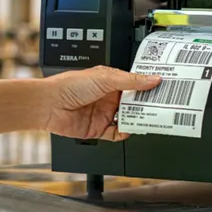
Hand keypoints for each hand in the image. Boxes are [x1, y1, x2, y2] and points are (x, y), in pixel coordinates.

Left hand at [42, 66, 160, 141]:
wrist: (49, 105)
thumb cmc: (69, 85)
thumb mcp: (104, 78)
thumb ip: (130, 81)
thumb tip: (153, 79)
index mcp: (110, 81)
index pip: (134, 84)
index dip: (148, 87)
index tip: (163, 88)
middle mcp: (107, 97)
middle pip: (133, 103)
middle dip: (146, 105)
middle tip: (162, 106)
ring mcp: (103, 113)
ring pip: (127, 119)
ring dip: (137, 120)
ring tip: (150, 119)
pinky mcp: (98, 129)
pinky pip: (116, 134)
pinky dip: (124, 133)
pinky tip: (129, 130)